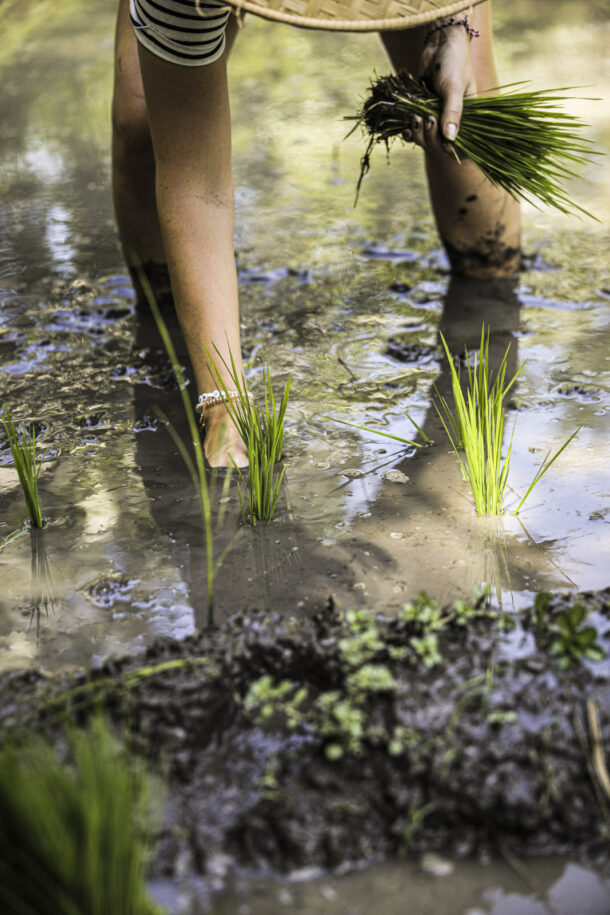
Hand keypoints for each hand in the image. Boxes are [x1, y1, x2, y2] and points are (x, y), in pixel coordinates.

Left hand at [407, 24, 476, 150]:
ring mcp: (437, 117)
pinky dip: (409, 131)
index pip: (461, 146)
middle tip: (426, 119)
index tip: (440, 142)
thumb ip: (452, 112)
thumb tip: (450, 139)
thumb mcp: (454, 87)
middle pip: (439, 146)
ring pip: (426, 140)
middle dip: (430, 138)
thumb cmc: (454, 61)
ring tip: (415, 118)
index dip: (450, 150)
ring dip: (418, 134)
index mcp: (468, 118)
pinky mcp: (423, 111)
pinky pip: (416, 130)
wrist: (439, 42)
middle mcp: (452, 121)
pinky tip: (405, 127)